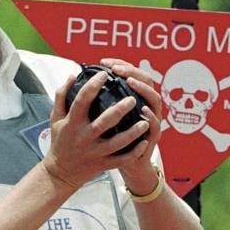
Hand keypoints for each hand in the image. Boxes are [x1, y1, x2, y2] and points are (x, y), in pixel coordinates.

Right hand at [42, 66, 153, 189]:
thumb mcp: (56, 118)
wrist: (60, 173)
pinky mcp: (103, 164)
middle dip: (119, 110)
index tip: (104, 74)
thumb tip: (73, 75)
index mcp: (72, 123)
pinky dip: (134, 152)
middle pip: (104, 122)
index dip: (93, 86)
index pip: (82, 101)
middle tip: (132, 98)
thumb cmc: (60, 141)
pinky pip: (121, 160)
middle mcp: (84, 137)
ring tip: (145, 121)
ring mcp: (95, 152)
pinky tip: (144, 142)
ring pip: (117, 143)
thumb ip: (62, 96)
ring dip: (133, 132)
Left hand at [99, 58, 162, 196]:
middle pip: (146, 81)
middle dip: (132, 72)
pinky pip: (155, 126)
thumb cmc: (111, 141)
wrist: (128, 166)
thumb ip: (94, 101)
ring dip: (143, 90)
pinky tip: (142, 111)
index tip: (105, 63)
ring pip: (154, 100)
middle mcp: (145, 105)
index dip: (121, 65)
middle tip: (117, 70)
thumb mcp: (101, 119)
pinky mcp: (152, 137)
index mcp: (133, 99)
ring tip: (130, 83)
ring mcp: (151, 119)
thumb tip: (74, 81)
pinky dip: (150, 117)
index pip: (131, 73)